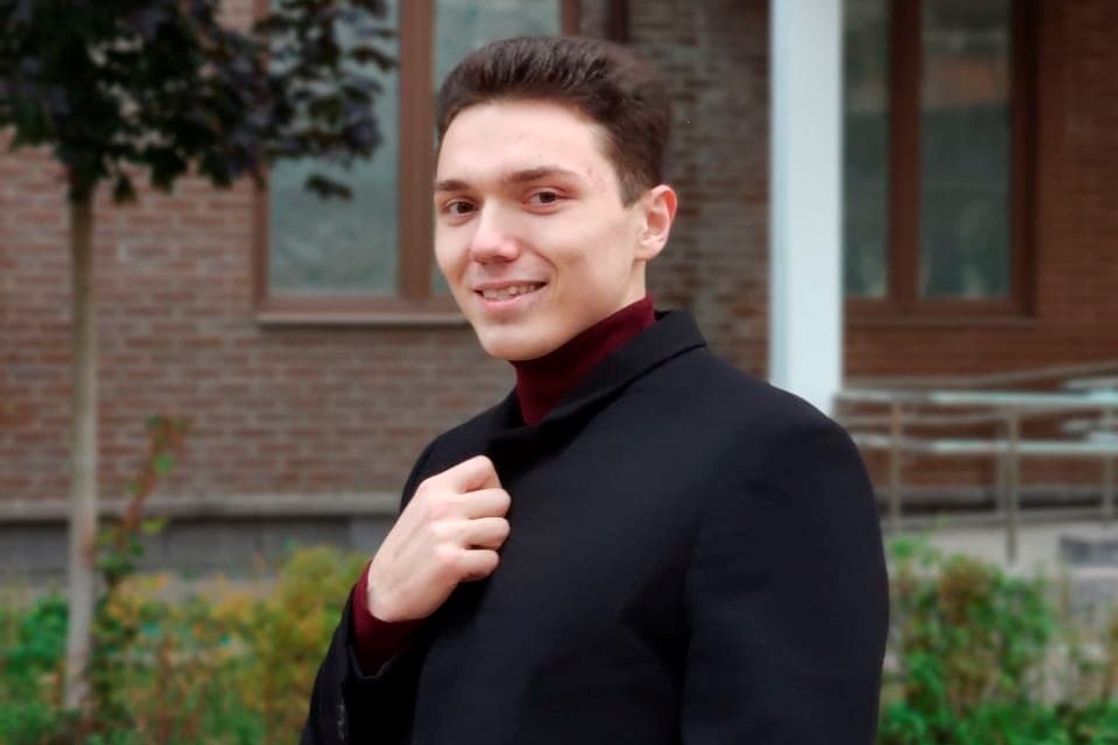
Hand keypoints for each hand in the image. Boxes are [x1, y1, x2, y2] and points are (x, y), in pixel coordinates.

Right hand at [366, 455, 510, 622]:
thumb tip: (494, 489)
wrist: (382, 591)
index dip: (491, 487)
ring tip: (467, 552)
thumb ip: (453, 493)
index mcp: (434, 487)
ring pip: (502, 529)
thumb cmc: (411, 549)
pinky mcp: (451, 562)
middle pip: (502, 499)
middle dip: (495, 520)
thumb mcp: (423, 507)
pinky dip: (482, 570)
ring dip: (490, 546)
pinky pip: (492, 559)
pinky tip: (462, 571)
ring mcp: (445, 533)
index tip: (478, 508)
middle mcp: (440, 505)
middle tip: (474, 536)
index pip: (484, 465)